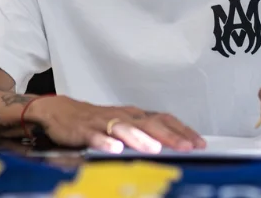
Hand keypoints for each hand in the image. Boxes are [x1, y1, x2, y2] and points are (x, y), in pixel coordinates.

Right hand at [25, 95, 205, 153]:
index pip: (164, 119)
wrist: (61, 112)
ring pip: (125, 128)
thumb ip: (146, 133)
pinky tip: (114, 149)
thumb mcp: (125, 125)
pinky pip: (96, 136)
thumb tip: (174, 145)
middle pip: (150, 123)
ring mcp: (104, 122)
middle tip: (187, 147)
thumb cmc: (98, 121)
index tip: (199, 142)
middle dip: (170, 136)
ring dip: (140, 138)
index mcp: (135, 115)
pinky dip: (105, 142)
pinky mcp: (84, 130)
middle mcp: (123, 116)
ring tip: (154, 148)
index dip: (182, 130)